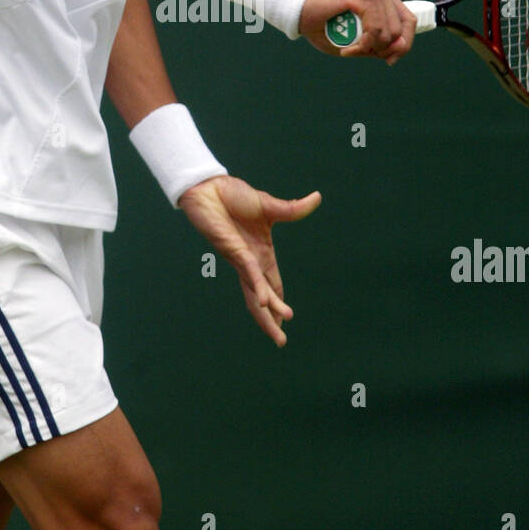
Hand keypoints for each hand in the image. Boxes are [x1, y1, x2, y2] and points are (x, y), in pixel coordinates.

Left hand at [178, 176, 320, 346]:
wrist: (210, 188)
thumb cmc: (233, 197)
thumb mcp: (270, 206)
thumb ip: (294, 208)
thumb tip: (318, 197)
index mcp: (260, 254)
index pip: (272, 284)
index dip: (278, 302)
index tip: (285, 320)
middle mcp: (251, 262)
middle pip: (264, 298)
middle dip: (271, 321)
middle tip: (280, 342)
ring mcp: (241, 260)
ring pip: (257, 294)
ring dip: (267, 315)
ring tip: (279, 335)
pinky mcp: (235, 252)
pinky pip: (251, 274)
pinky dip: (261, 289)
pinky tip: (268, 303)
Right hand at [299, 0, 415, 64]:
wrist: (295, 8)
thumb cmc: (321, 22)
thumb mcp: (355, 38)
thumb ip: (378, 44)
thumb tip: (398, 50)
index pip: (408, 20)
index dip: (404, 43)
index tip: (388, 59)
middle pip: (400, 28)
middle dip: (381, 49)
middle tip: (357, 52)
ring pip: (388, 32)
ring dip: (369, 49)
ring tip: (349, 49)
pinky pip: (375, 30)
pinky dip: (363, 46)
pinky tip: (348, 50)